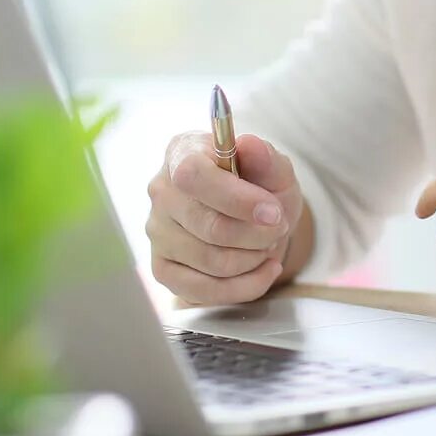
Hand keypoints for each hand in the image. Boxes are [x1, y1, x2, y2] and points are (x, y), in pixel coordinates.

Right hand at [146, 130, 303, 304]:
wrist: (257, 218)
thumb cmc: (260, 186)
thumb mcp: (274, 168)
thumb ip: (265, 157)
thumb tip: (249, 144)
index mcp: (182, 152)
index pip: (194, 175)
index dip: (236, 199)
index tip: (274, 213)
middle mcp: (161, 191)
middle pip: (207, 226)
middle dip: (257, 234)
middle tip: (279, 227)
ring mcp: (157, 233)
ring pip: (211, 261)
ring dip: (254, 258)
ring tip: (268, 243)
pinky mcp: (162, 269)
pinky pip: (204, 291)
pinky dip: (245, 286)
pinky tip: (265, 269)